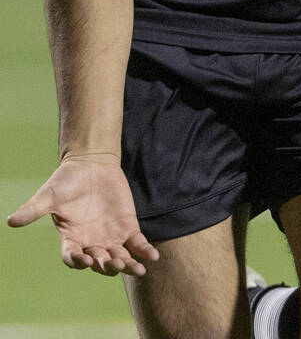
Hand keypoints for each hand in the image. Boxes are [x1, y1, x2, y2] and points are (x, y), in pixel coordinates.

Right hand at [7, 154, 158, 275]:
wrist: (91, 165)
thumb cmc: (66, 181)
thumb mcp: (49, 195)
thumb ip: (33, 210)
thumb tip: (10, 221)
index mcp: (71, 238)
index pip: (73, 257)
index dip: (78, 260)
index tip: (85, 258)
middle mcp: (90, 242)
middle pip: (98, 261)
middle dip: (106, 265)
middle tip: (113, 265)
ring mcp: (110, 236)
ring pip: (119, 257)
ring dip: (127, 264)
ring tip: (137, 270)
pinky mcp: (127, 226)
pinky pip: (137, 244)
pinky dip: (144, 251)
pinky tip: (153, 257)